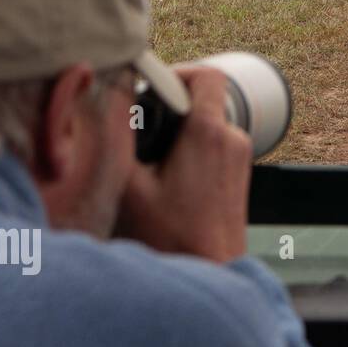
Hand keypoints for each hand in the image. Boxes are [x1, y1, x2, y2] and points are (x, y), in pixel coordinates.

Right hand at [116, 66, 253, 262]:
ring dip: (179, 132)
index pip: (206, 75)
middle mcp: (233, 140)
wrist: (210, 273)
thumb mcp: (128, 186)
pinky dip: (191, 150)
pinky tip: (166, 177)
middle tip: (140, 130)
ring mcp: (241, 157)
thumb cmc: (171, 238)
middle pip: (204, 100)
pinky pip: (214, 145)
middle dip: (171, 107)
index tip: (151, 89)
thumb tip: (105, 103)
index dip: (176, 73)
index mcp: (209, 134)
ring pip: (208, 124)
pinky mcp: (241, 174)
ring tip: (150, 160)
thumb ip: (116, 139)